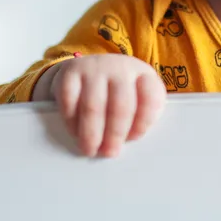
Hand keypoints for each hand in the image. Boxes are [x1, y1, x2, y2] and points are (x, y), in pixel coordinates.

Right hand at [38, 54, 166, 156]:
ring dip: (91, 133)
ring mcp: (95, 68)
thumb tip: (129, 144)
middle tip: (109, 152)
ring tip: (90, 150)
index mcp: (143, 74)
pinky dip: (72, 122)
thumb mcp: (136, 96)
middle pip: (121, 105)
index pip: (150, 98)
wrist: (86, 68)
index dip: (143, 122)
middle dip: (115, 134)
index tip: (133, 139)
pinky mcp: (71, 72)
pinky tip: (75, 133)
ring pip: (93, 106)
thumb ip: (139, 116)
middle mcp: (120, 68)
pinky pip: (70, 101)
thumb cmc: (116, 91)